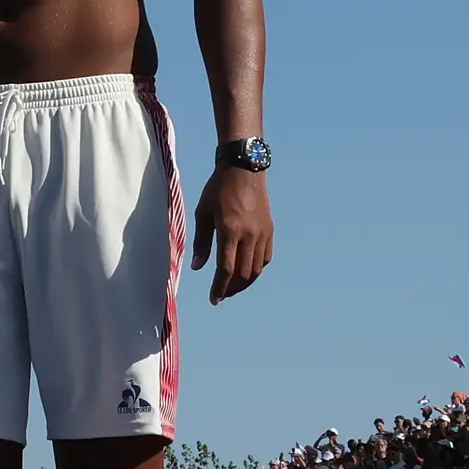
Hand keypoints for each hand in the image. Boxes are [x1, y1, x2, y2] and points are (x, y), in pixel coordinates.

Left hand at [196, 163, 273, 302]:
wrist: (243, 169)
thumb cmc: (217, 188)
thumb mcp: (203, 212)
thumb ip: (201, 241)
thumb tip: (198, 267)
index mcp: (230, 231)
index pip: (226, 269)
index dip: (219, 287)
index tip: (214, 299)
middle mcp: (249, 235)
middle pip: (243, 273)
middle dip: (231, 288)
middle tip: (221, 295)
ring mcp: (262, 233)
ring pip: (256, 269)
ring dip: (244, 282)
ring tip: (232, 287)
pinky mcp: (270, 229)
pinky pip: (266, 258)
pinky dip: (256, 269)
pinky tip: (246, 271)